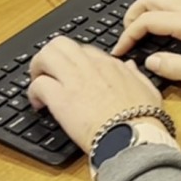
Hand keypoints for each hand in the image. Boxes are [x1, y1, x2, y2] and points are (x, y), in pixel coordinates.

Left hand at [28, 36, 163, 152]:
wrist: (134, 136)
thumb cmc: (143, 118)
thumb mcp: (147, 89)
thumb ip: (135, 74)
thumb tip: (129, 65)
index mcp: (109, 64)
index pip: (83, 49)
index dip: (73, 60)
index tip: (70, 73)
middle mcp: (90, 66)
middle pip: (60, 44)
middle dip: (49, 55)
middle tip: (46, 72)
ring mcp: (75, 80)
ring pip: (46, 55)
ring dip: (38, 68)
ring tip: (38, 83)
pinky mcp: (61, 98)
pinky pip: (38, 84)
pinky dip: (33, 93)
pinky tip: (38, 105)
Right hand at [112, 0, 180, 90]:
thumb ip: (174, 68)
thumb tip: (149, 61)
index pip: (148, 20)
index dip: (128, 34)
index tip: (120, 50)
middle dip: (131, 15)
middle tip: (125, 37)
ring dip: (143, 6)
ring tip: (137, 28)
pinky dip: (155, 5)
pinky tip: (156, 22)